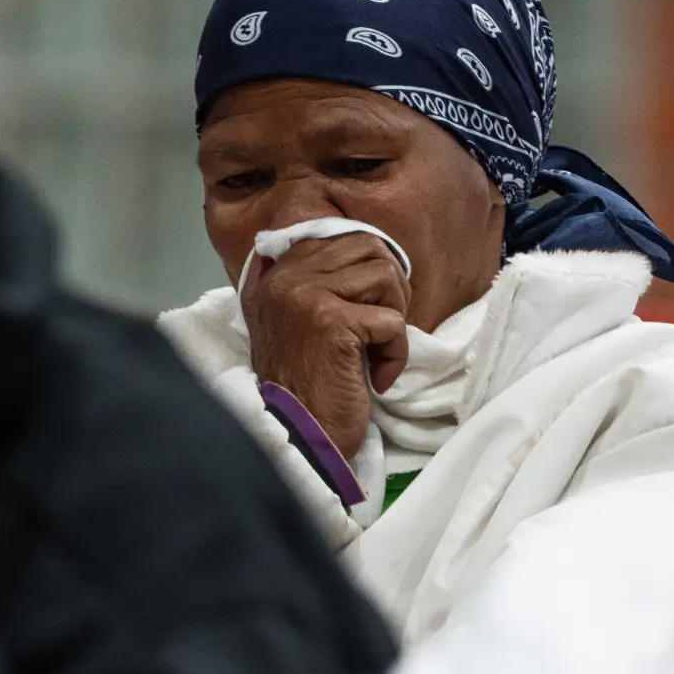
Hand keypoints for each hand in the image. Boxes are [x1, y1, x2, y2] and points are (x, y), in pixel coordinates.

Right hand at [243, 233, 407, 461]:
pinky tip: (376, 377)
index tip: (374, 305)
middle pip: (369, 247)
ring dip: (394, 319)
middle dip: (391, 288)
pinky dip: (396, 353)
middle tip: (383, 330)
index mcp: (277, 273)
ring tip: (376, 352)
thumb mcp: (302, 324)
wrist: (299, 439)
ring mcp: (306, 296)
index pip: (344, 234)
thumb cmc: (308, 387)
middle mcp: (285, 277)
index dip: (374, 265)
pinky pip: (392, 320)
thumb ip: (320, 283)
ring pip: (385, 276)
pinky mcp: (331, 322)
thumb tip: (373, 247)